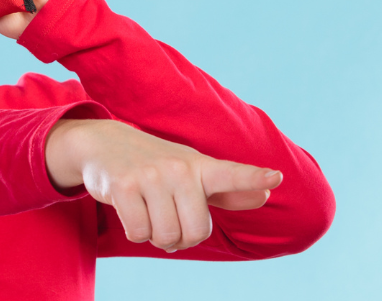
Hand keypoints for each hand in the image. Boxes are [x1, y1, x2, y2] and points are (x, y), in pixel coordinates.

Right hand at [45, 119, 284, 252]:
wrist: (104, 143)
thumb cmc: (158, 165)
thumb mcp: (194, 172)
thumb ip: (229, 189)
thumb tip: (264, 195)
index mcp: (201, 167)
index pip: (232, 175)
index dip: (253, 178)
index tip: (276, 177)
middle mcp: (179, 169)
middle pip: (195, 233)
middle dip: (181, 238)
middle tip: (169, 220)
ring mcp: (151, 176)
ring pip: (165, 236)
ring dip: (156, 236)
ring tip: (150, 214)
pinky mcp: (124, 185)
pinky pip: (139, 233)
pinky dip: (136, 232)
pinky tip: (132, 211)